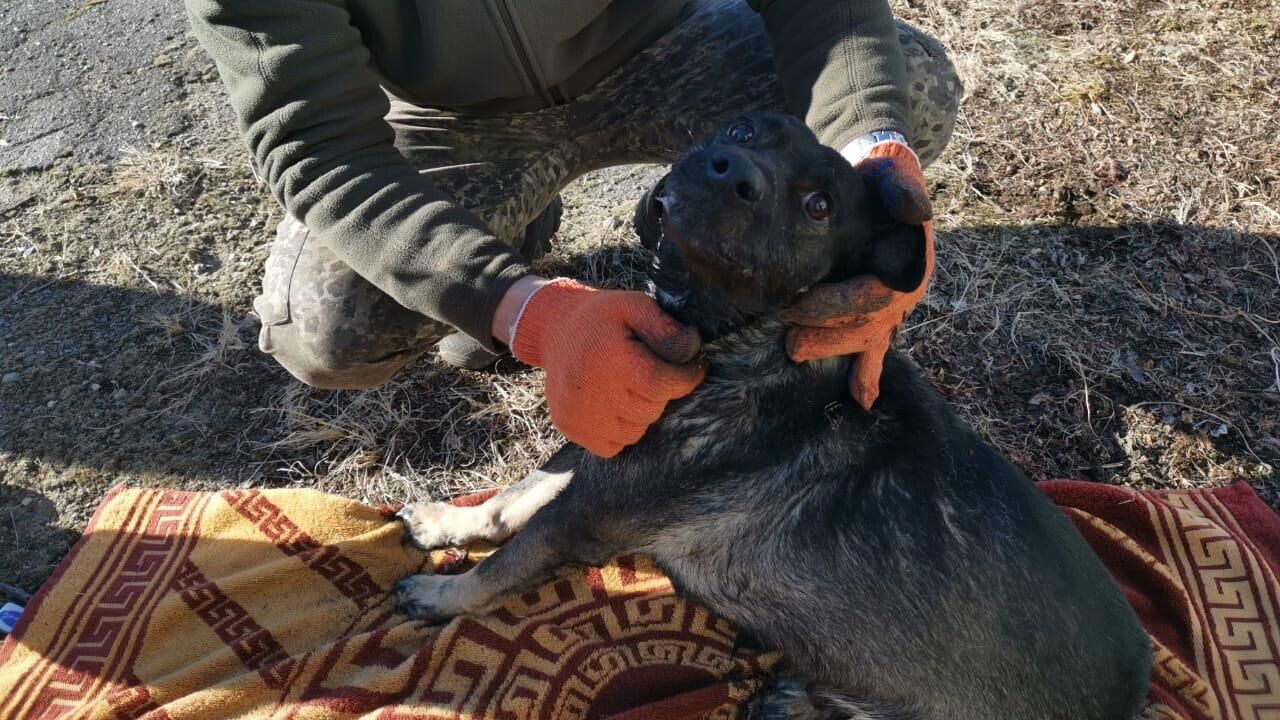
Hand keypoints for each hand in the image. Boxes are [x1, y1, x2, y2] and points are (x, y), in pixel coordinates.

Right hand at [509, 279, 704, 456]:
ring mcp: (578, 413)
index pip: (663, 384)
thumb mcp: (634, 306)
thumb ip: (665, 327)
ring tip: (628, 388)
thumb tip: (692, 349)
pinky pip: (612, 446)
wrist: (554, 329)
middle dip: (659, 394)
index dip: (685, 379)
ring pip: (634, 433)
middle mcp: (591, 391)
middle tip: (648, 373)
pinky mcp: (569, 427)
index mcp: (612, 359)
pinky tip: (612, 405)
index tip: (692, 369)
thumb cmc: (602, 318)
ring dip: (639, 414)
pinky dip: (619, 430)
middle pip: (650, 411)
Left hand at [782, 141, 934, 410]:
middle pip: (867, 326)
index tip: (798, 306)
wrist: (883, 178)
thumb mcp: (894, 176)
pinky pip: (877, 345)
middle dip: (829, 337)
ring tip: (796, 353)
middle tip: (790, 344)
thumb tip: (917, 210)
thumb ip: (904, 191)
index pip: (872, 297)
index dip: (836, 305)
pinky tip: (862, 399)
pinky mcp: (876, 308)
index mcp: (910, 266)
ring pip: (868, 339)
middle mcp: (904, 292)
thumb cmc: (884, 178)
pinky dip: (870, 372)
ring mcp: (892, 304)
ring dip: (836, 350)